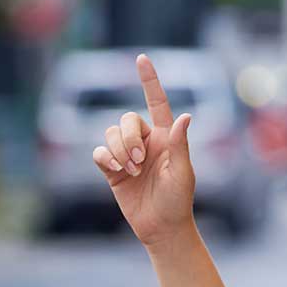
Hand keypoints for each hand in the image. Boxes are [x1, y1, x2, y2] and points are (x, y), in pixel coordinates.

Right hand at [91, 53, 194, 246]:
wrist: (161, 227)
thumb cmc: (178, 201)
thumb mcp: (182, 173)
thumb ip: (180, 145)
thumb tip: (186, 117)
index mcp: (166, 137)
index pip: (157, 102)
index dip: (149, 81)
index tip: (142, 59)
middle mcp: (146, 142)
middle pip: (126, 120)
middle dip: (128, 137)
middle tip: (138, 161)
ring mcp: (128, 155)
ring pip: (111, 134)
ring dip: (118, 150)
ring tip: (131, 170)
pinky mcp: (113, 170)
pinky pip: (100, 152)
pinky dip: (105, 157)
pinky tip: (115, 170)